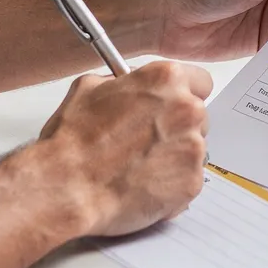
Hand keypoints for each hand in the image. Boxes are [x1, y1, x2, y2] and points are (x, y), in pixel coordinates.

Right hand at [38, 61, 211, 237]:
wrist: (67, 187)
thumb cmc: (73, 140)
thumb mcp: (89, 88)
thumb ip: (124, 82)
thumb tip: (131, 84)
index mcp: (167, 80)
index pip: (200, 82)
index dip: (183, 95)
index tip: (172, 106)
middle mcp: (187, 110)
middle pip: (199, 117)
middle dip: (177, 128)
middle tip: (147, 141)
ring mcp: (193, 149)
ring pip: (193, 150)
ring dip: (174, 156)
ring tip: (138, 167)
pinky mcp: (191, 183)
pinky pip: (188, 180)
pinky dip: (171, 185)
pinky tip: (142, 185)